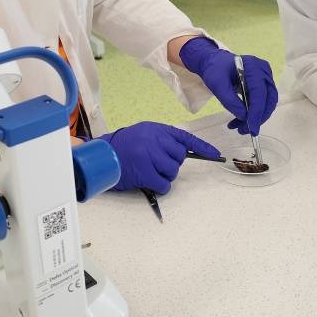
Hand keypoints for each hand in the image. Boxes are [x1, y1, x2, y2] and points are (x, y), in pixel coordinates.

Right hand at [99, 122, 220, 193]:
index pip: (184, 138)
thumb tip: (183, 152)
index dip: (202, 147)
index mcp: (156, 130)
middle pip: (179, 157)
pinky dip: (160, 186)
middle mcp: (154, 140)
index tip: (215, 154)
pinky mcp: (144, 172)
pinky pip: (164, 184)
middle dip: (172, 164)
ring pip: (173, 171)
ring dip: (165, 176)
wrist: (101, 156)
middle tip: (157, 164)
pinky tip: (149, 182)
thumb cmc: (123, 147)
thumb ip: (162, 140)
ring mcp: (149, 156)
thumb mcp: (143, 134)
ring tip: (150, 171)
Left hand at [179, 37, 277, 134]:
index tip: (251, 128)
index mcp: (253, 66)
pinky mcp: (262, 86)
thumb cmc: (215, 70)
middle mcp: (263, 72)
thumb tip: (244, 117)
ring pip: (266, 103)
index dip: (256, 111)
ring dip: (254, 118)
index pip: (259, 92)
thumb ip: (230, 100)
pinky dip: (251, 114)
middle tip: (244, 130)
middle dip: (258, 118)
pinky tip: (239, 121)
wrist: (214, 62)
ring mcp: (265, 78)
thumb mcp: (217, 85)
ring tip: (239, 128)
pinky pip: (261, 102)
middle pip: (268, 99)